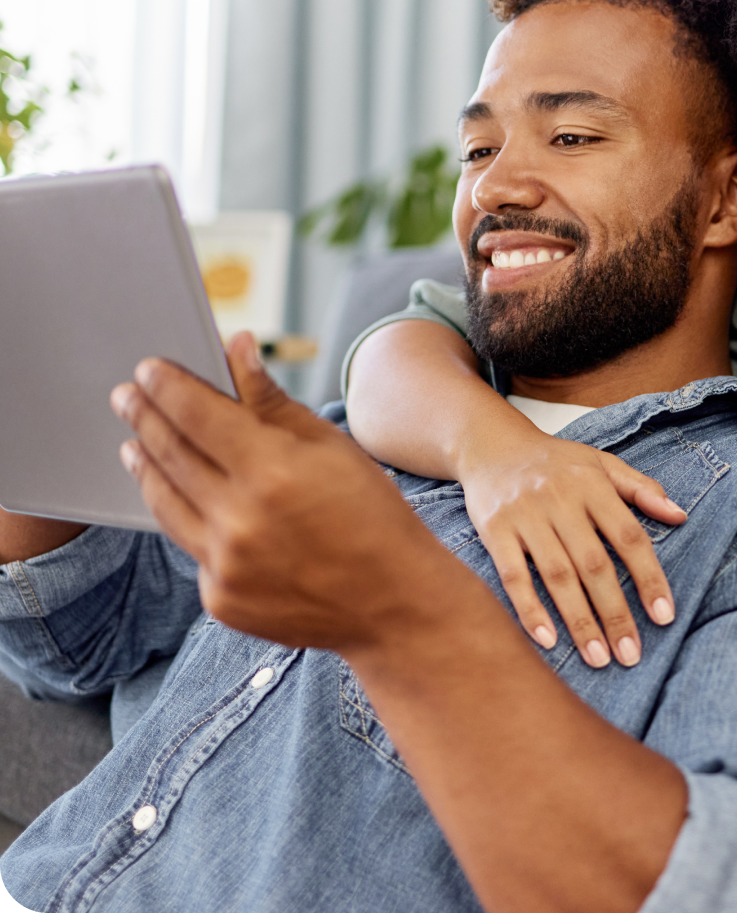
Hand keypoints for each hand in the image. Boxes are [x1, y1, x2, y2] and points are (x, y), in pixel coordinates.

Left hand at [110, 333, 448, 651]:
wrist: (393, 603)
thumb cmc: (372, 516)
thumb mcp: (331, 447)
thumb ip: (273, 401)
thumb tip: (237, 349)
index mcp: (272, 471)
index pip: (197, 414)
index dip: (168, 386)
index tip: (149, 368)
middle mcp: (239, 519)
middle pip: (171, 454)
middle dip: (145, 417)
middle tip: (127, 395)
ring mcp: (225, 565)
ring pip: (165, 503)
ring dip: (146, 466)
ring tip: (136, 443)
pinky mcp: (221, 598)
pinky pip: (190, 547)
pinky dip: (186, 518)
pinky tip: (186, 499)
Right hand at [460, 436, 685, 669]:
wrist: (491, 444)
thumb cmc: (554, 462)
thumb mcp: (601, 463)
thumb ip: (641, 489)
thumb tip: (680, 516)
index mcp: (592, 484)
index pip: (629, 537)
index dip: (649, 578)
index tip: (664, 617)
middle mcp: (560, 499)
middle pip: (594, 564)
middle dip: (615, 613)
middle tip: (630, 654)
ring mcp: (525, 515)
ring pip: (557, 575)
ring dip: (579, 620)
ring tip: (598, 658)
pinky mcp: (494, 530)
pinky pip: (513, 576)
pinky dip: (530, 609)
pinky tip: (548, 640)